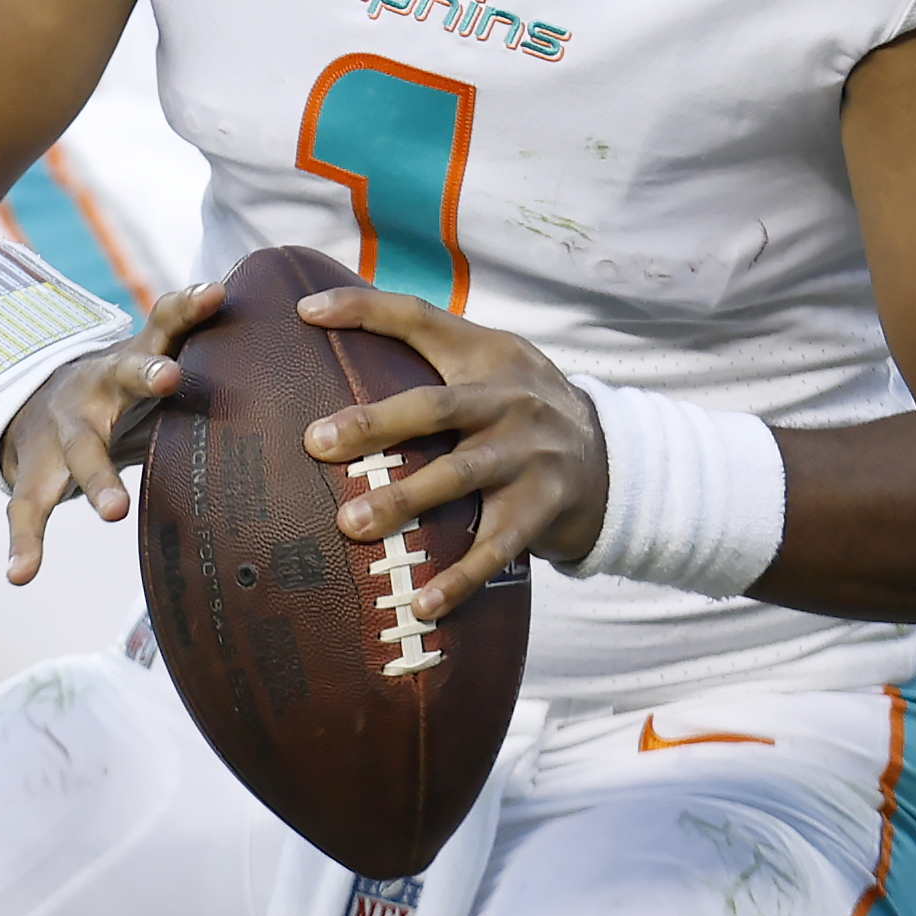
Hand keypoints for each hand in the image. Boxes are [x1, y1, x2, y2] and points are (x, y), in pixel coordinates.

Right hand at [0, 281, 222, 583]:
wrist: (37, 404)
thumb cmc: (125, 392)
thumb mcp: (158, 367)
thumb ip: (211, 358)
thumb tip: (299, 352)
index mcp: (132, 362)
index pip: (163, 326)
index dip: (188, 309)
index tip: (216, 293)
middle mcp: (97, 389)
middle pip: (121, 376)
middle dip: (147, 375)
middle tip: (172, 378)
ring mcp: (63, 432)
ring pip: (80, 452)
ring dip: (99, 481)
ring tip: (115, 512)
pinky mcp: (34, 473)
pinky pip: (27, 508)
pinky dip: (23, 543)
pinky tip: (20, 574)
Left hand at [293, 284, 605, 624]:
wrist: (610, 461)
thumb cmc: (520, 411)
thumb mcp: (492, 365)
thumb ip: (431, 352)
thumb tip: (331, 331)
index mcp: (488, 356)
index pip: (422, 319)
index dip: (365, 311)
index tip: (305, 312)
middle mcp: (510, 400)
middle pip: (436, 406)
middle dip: (375, 424)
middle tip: (316, 442)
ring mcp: (528, 455)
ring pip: (459, 476)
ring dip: (403, 500)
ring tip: (351, 525)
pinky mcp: (540, 509)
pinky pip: (495, 548)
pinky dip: (458, 578)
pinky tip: (421, 604)